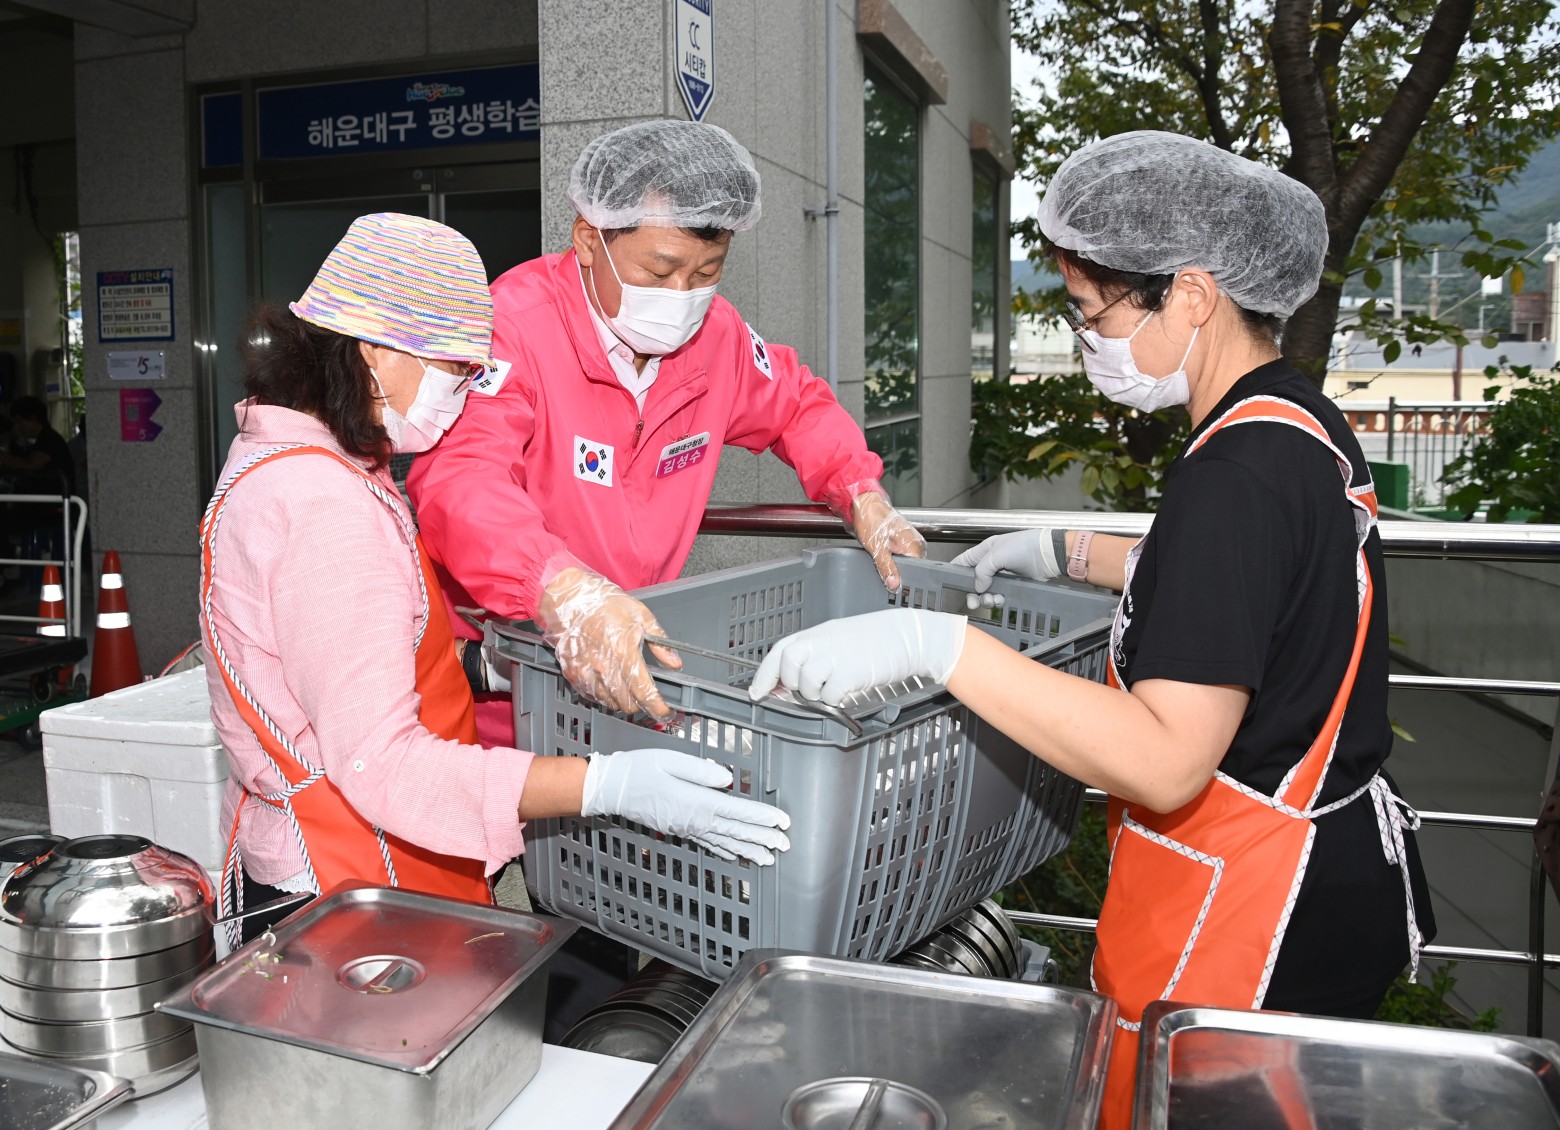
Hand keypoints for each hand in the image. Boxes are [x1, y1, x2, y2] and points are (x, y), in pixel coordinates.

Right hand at [537, 568, 681, 718]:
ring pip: (610, 703)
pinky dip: (604, 696)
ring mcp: (586, 674)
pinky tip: (610, 684)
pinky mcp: (573, 675)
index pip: (645, 693)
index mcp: (624, 654)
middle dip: (642, 705)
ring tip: (628, 689)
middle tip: (647, 696)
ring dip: (623, 701)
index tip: (666, 712)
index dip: (658, 708)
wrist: (571, 600)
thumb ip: (660, 643)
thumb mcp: (642, 617)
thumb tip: (674, 663)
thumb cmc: (605, 605)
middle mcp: (604, 668)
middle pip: (628, 704)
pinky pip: (592, 697)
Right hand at [580, 749, 791, 864]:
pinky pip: (707, 843)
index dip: (761, 818)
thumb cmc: (638, 769)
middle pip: (735, 831)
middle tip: (784, 846)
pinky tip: (734, 856)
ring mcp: (686, 828)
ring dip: (747, 849)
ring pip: (724, 841)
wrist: (610, 789)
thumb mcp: (669, 760)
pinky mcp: (679, 829)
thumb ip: (701, 771)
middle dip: (762, 838)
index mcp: (696, 801)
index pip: (737, 811)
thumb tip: (728, 780)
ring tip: (767, 859)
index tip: (781, 822)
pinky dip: (724, 850)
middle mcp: (694, 820)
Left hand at [747, 609, 966, 706]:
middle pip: (788, 667)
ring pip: (807, 685)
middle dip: (793, 684)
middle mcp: (821, 641)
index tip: (756, 693)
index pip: (779, 651)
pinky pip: (830, 695)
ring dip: (817, 694)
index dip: (764, 674)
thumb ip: (814, 656)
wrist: (907, 636)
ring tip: (836, 687)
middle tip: (810, 689)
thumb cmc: (874, 640)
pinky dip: (836, 698)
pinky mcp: (851, 672)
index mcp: (815, 633)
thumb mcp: (838, 640)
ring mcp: (835, 656)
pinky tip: (850, 689)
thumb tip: (789, 682)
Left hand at [850, 490, 925, 591]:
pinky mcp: (901, 539)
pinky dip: (890, 557)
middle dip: (898, 572)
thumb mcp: (877, 548)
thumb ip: (887, 568)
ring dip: (893, 564)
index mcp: (914, 545)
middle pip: (911, 567)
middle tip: (885, 571)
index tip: (895, 583)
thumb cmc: (871, 519)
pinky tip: (882, 554)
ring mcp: (909, 540)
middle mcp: (915, 542)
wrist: (863, 504)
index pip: (918, 571)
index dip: (905, 579)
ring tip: (882, 557)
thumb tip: (894, 584)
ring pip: (904, 561)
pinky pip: (899, 554)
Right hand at [950, 529, 1065, 592]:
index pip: (964, 561)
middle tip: (973, 602)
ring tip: (990, 600)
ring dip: (986, 598)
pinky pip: (1000, 595)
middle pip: (975, 581)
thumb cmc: (1025, 546)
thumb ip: (982, 570)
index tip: (950, 582)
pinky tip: (1000, 599)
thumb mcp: (996, 554)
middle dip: (972, 593)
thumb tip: (977, 586)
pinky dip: (998, 600)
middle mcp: (993, 563)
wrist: (1048, 555)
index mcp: (986, 551)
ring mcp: (1003, 575)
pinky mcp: (1014, 584)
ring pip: (987, 591)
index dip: (956, 571)